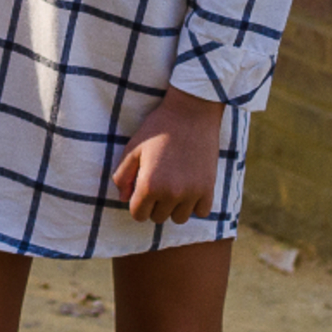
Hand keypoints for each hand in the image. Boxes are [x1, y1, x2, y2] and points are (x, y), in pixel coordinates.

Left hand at [111, 86, 222, 224]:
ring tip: (173, 185)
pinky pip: (201, 212)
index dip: (136, 204)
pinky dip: (195, 204)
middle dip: (154, 204)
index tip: (140, 191)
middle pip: (158, 217)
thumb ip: (123, 175)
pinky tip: (189, 187)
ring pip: (179, 218)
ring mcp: (192, 193)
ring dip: (174, 206)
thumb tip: (123, 198)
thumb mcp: (134, 147)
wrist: (191, 113)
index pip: (138, 214)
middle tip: (157, 183)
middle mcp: (171, 194)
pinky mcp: (209, 189)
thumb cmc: (158, 127)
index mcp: (149, 185)